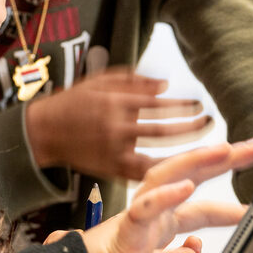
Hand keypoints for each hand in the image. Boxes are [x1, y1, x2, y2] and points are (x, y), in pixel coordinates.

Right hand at [25, 67, 211, 180]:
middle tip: (209, 122)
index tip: (199, 105)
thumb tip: (166, 85)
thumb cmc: (72, 102)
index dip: (182, 105)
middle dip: (192, 127)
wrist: (43, 131)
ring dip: (184, 150)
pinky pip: (143, 172)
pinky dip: (163, 172)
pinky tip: (181, 170)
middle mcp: (115, 128)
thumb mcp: (99, 81)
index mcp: (114, 103)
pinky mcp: (110, 169)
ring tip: (204, 146)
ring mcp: (113, 151)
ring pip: (157, 153)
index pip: (158, 104)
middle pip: (163, 130)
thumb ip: (133, 80)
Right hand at [80, 138, 252, 252]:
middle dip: (222, 161)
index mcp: (155, 229)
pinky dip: (162, 197)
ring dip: (196, 163)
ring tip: (224, 150)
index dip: (227, 204)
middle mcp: (148, 218)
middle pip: (188, 178)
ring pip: (164, 180)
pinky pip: (142, 211)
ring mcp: (135, 222)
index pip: (196, 208)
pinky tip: (184, 187)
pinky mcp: (121, 234)